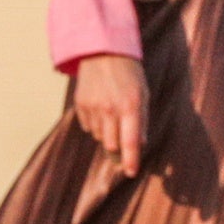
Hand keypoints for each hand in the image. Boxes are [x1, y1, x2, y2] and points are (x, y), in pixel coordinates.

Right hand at [71, 54, 146, 178]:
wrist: (102, 50)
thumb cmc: (128, 73)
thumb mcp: (143, 94)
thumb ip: (142, 120)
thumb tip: (140, 144)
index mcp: (130, 106)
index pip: (130, 142)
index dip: (131, 161)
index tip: (131, 173)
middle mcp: (110, 109)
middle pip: (111, 144)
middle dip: (118, 145)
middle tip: (122, 135)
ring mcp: (93, 107)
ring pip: (99, 137)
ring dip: (106, 133)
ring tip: (111, 113)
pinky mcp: (80, 104)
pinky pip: (88, 127)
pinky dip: (95, 124)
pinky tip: (100, 108)